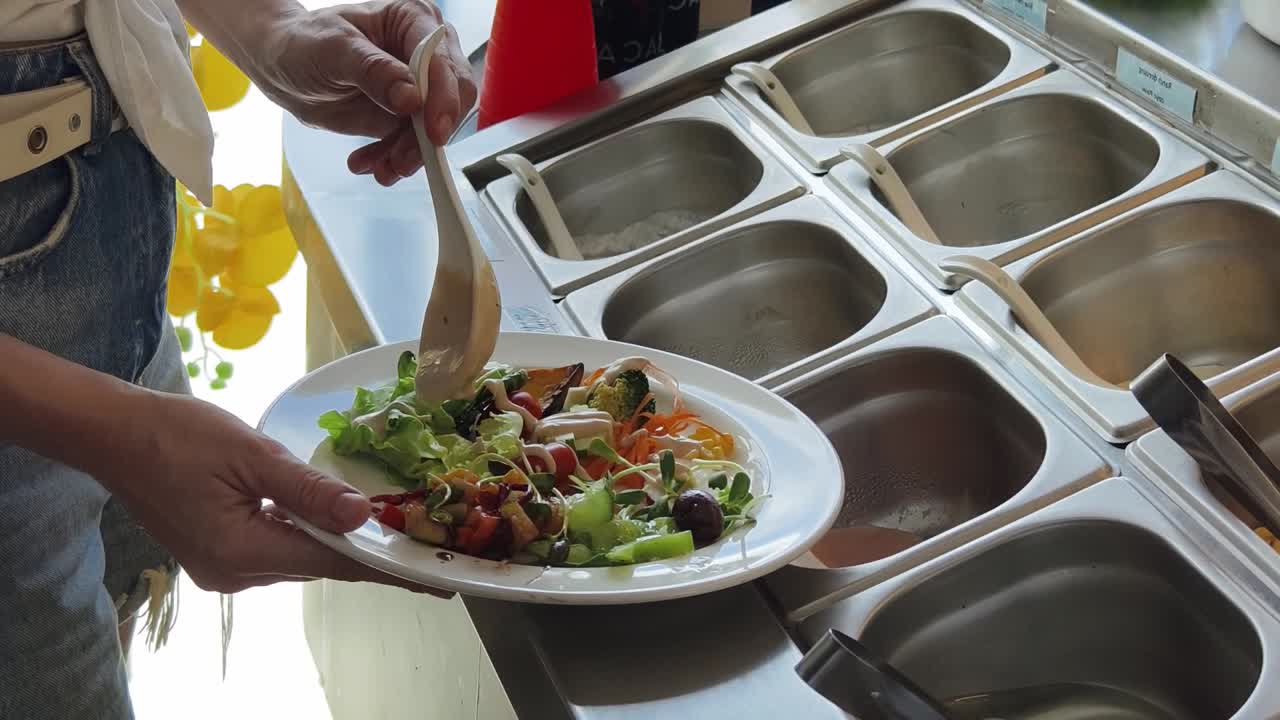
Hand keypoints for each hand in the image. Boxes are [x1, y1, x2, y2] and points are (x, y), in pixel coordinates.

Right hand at [98, 389, 452, 595]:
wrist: (112, 433)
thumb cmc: (177, 435)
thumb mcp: (252, 454)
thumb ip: (309, 490)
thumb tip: (361, 516)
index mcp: (243, 552)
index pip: (335, 564)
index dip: (387, 568)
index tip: (431, 579)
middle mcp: (235, 574)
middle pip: (318, 563)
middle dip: (368, 552)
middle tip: (419, 541)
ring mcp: (222, 568)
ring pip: (298, 556)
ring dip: (336, 541)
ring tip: (388, 529)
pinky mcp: (215, 553)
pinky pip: (275, 547)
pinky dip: (305, 534)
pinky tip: (330, 518)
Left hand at [252, 0, 476, 185]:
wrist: (284, 66)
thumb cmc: (304, 43)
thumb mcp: (333, 49)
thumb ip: (373, 71)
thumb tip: (412, 98)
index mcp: (415, 21)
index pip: (446, 64)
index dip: (444, 100)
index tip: (432, 134)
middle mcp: (427, 53)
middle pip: (452, 100)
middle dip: (426, 137)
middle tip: (400, 160)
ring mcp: (420, 87)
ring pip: (435, 130)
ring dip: (409, 155)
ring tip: (377, 166)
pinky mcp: (408, 115)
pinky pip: (415, 145)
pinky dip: (394, 160)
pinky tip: (368, 162)